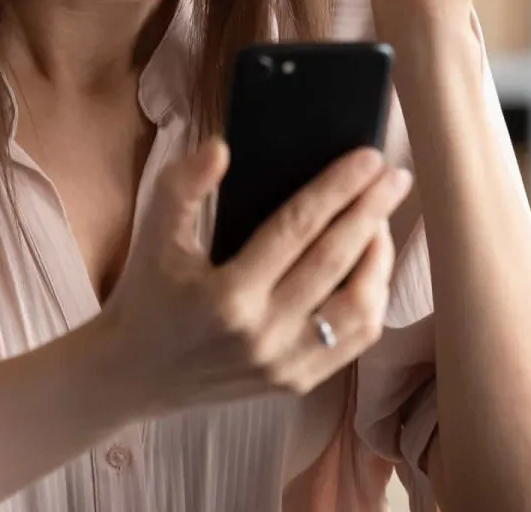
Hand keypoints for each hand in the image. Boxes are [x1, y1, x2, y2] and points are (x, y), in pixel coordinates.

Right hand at [88, 139, 411, 414]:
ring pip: (358, 308)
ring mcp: (284, 365)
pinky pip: (354, 341)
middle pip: (335, 262)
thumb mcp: (153, 235)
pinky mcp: (296, 382)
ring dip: (378, 260)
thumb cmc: (147, 295)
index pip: (297, 229)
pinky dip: (371, 300)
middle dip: (372, 212)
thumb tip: (221, 147)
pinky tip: (369, 268)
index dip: (337, 189)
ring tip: (380, 222)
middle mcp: (262, 335)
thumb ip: (182, 187)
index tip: (368, 157)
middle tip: (395, 177)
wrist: (135, 374)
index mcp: (227, 295)